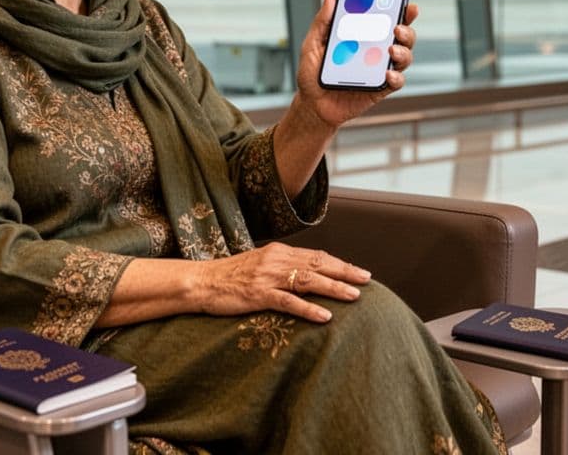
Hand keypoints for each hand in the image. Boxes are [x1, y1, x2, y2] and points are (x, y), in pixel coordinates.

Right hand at [194, 242, 371, 322]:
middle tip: (366, 280)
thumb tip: (305, 274)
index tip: (358, 271)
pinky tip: (324, 316)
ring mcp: (267, 277)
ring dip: (334, 288)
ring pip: (308, 280)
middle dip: (345, 272)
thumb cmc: (229, 277)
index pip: (316, 256)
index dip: (339, 263)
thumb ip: (281, 267)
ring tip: (354, 296)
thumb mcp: (259, 265)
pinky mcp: (258, 294)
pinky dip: (309, 308)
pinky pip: (289, 301)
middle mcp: (276, 260)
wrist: (200, 281)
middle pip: (318, 264)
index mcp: (278, 251)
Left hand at [293, 0, 418, 128]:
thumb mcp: (312, 45)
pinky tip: (388, 74)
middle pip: (402, 35)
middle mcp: (376, 50)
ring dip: (403, 50)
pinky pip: (396, 82)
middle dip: (406, 28)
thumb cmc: (313, 74)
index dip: (398, 7)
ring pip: (404, 56)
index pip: (385, 17)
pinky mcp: (381, 88)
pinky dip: (396, 77)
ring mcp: (380, 69)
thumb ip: (322, 22)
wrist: (313, 105)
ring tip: (392, 49)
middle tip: (397, 26)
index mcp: (363, 35)